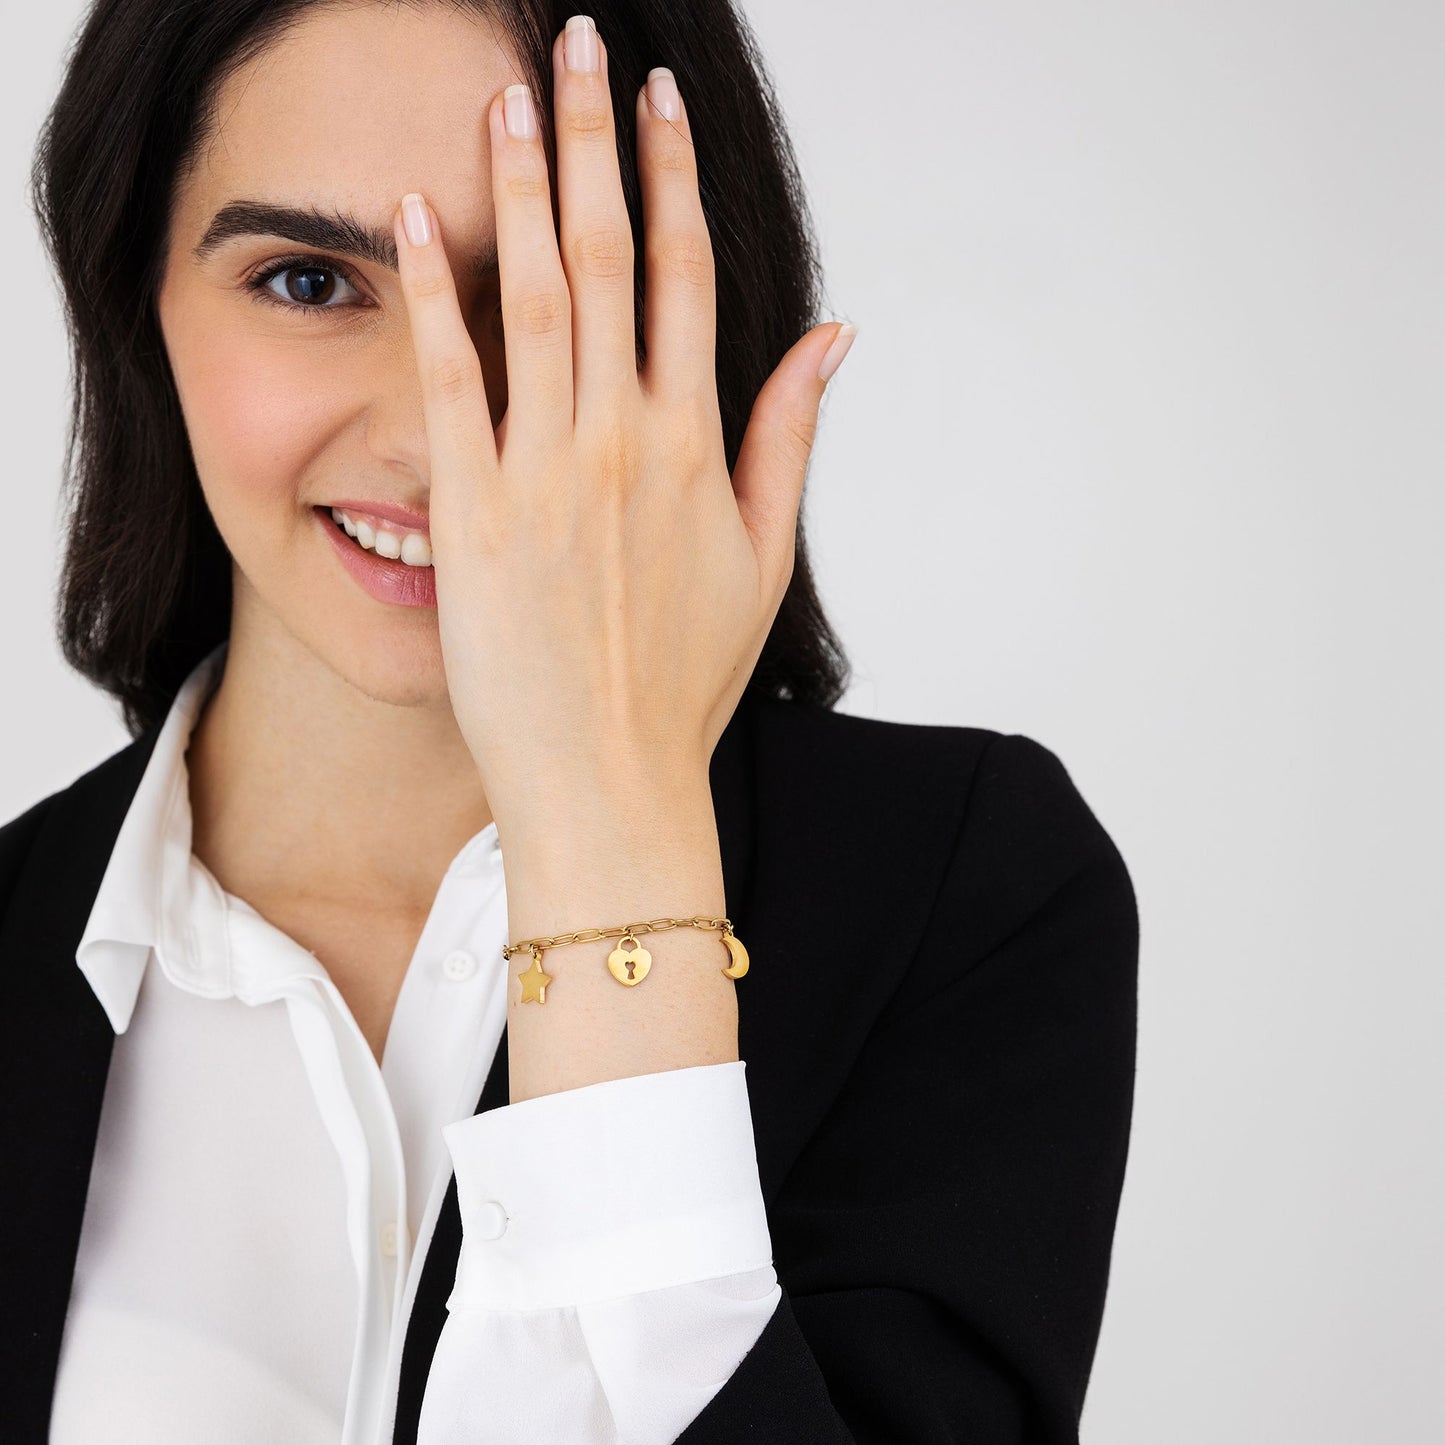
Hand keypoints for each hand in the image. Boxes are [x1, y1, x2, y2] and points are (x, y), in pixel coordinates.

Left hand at [393, 16, 856, 833]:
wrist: (610, 780)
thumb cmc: (684, 683)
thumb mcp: (763, 557)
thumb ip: (791, 436)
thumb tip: (831, 335)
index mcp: (696, 446)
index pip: (685, 278)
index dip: (671, 180)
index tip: (656, 105)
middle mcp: (624, 439)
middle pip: (609, 257)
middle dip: (593, 140)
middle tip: (575, 46)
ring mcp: (546, 471)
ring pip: (533, 295)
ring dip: (519, 185)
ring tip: (506, 95)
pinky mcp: (473, 510)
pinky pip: (450, 380)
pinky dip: (432, 292)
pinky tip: (411, 214)